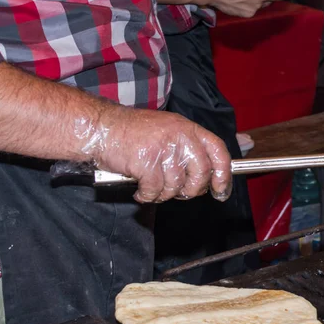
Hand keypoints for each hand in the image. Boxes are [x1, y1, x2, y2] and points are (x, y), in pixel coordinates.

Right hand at [93, 109, 231, 203]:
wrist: (100, 127)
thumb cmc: (132, 134)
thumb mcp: (167, 132)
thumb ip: (187, 150)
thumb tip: (205, 179)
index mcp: (187, 128)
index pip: (218, 151)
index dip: (223, 174)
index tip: (221, 191)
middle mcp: (179, 136)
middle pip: (201, 173)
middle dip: (191, 190)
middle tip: (179, 193)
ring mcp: (163, 148)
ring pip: (176, 186)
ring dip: (164, 194)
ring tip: (152, 188)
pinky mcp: (146, 162)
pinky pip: (155, 191)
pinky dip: (147, 196)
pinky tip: (140, 190)